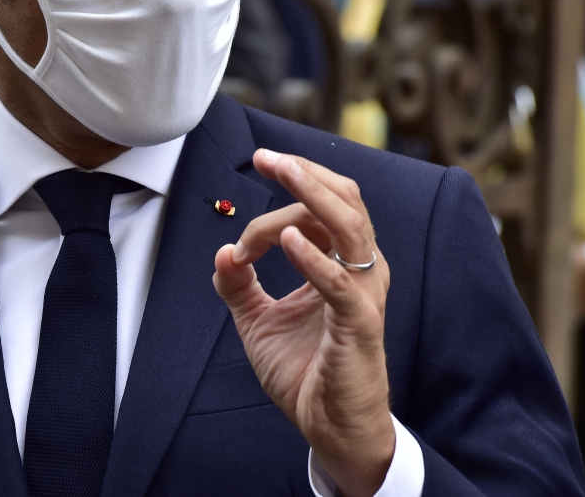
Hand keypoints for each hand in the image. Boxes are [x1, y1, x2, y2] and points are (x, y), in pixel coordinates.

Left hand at [214, 149, 392, 496]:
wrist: (328, 428)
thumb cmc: (305, 371)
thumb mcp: (257, 321)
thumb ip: (238, 285)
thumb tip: (220, 251)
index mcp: (339, 263)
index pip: (318, 208)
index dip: (276, 205)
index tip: (239, 244)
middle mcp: (359, 270)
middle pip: (342, 201)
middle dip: (303, 172)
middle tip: (265, 157)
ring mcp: (363, 294)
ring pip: (349, 226)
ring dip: (312, 195)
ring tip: (282, 171)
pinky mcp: (360, 324)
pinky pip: (340, 283)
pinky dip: (314, 258)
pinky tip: (288, 242)